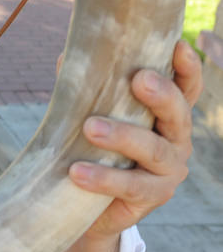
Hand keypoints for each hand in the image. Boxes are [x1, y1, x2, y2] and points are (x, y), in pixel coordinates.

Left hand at [69, 41, 202, 240]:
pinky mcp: (153, 197)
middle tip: (139, 79)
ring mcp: (169, 170)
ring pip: (154, 150)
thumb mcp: (91, 117)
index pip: (185, 88)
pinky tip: (77, 172)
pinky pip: (130, 185)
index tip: (178, 45)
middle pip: (178, 114)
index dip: (186, 68)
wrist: (85, 205)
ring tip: (90, 128)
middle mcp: (175, 139)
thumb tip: (65, 59)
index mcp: (165, 115)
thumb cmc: (93, 150)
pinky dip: (103, 177)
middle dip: (161, 95)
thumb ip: (84, 91)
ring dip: (123, 136)